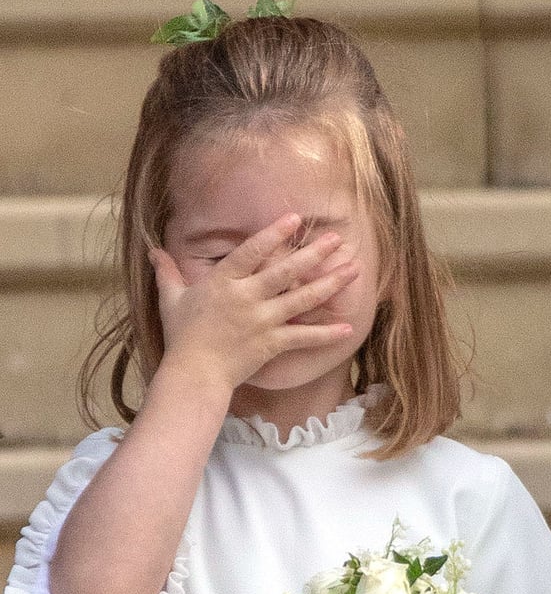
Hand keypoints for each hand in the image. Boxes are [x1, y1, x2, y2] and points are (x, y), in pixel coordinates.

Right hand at [149, 212, 358, 391]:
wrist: (194, 374)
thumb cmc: (181, 337)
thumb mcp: (170, 300)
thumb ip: (167, 273)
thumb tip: (153, 251)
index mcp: (224, 282)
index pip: (252, 251)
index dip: (274, 234)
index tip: (296, 219)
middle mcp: (247, 298)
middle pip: (286, 271)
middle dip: (314, 253)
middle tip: (338, 239)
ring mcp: (262, 321)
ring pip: (301, 299)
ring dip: (329, 284)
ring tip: (353, 270)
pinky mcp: (272, 344)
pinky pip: (304, 338)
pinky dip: (326, 334)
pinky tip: (348, 327)